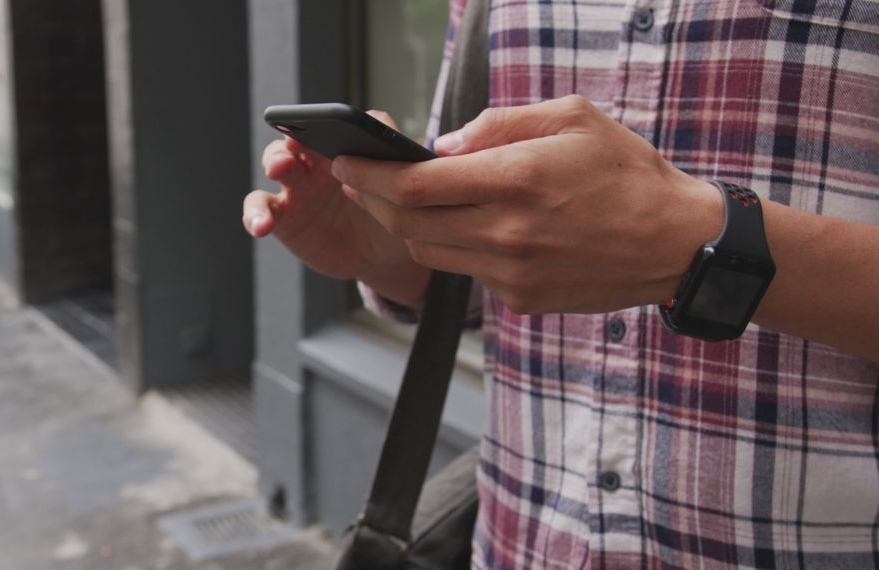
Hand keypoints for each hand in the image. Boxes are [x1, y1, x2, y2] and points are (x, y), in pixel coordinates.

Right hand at [243, 111, 430, 306]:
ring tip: (279, 169)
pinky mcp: (283, 216)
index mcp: (348, 145)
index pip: (337, 123)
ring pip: (276, 164)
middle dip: (295, 135)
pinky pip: (261, 209)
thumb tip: (400, 144)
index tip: (326, 122)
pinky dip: (255, 214)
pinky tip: (260, 225)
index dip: (330, 119)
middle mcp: (319, 159)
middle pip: (299, 136)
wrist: (385, 256)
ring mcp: (298, 186)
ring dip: (274, 162)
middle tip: (299, 142)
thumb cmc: (396, 214)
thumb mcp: (407, 192)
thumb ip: (401, 165)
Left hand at [331, 95, 723, 314]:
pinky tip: (460, 225)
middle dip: (369, 200)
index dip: (369, 175)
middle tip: (354, 180)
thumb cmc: (627, 172)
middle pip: (407, 223)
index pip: (414, 184)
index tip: (345, 162)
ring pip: (429, 251)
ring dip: (403, 226)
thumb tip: (442, 145)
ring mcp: (511, 272)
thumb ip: (498, 125)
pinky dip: (452, 246)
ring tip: (396, 201)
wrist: (677, 244)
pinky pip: (466, 271)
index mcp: (516, 179)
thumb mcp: (571, 118)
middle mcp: (507, 232)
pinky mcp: (520, 299)